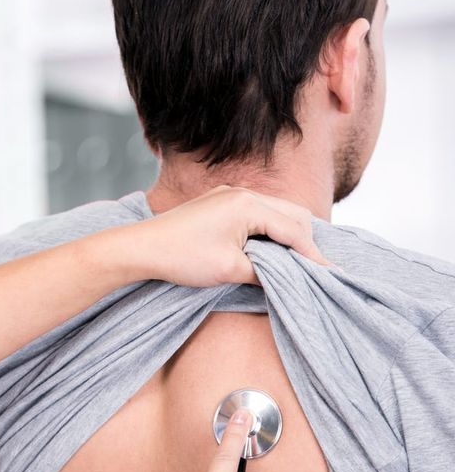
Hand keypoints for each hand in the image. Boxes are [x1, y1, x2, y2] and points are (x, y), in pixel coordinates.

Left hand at [130, 185, 328, 286]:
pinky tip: (273, 249)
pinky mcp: (220, 204)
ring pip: (275, 212)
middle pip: (291, 214)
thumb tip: (286, 278)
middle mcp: (242, 193)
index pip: (294, 229)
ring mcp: (230, 196)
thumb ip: (265, 272)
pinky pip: (258, 214)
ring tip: (300, 260)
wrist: (142, 248)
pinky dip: (272, 230)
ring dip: (290, 235)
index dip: (313, 254)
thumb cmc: (182, 257)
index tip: (330, 273)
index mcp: (248, 204)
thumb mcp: (230, 270)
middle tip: (319, 267)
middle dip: (307, 240)